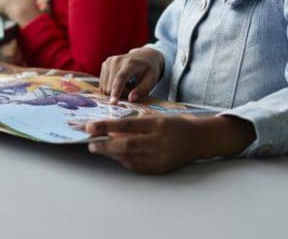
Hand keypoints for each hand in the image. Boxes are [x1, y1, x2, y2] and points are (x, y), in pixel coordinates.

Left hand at [86, 115, 255, 173]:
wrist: (198, 139)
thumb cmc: (174, 124)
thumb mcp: (157, 117)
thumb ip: (136, 123)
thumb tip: (111, 131)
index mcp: (157, 124)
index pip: (126, 126)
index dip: (106, 126)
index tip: (90, 127)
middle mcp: (158, 142)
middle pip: (125, 145)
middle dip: (104, 145)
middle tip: (90, 142)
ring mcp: (159, 157)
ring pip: (128, 158)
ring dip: (111, 154)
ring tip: (99, 148)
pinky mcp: (159, 169)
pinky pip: (136, 166)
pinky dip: (123, 161)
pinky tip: (116, 156)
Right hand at [99, 47, 163, 103]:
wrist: (145, 56)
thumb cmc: (149, 70)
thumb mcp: (151, 81)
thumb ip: (141, 90)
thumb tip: (130, 99)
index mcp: (131, 63)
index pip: (121, 78)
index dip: (116, 91)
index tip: (113, 103)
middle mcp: (117, 60)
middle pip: (111, 85)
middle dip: (120, 93)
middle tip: (132, 88)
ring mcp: (109, 61)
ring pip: (105, 87)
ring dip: (115, 90)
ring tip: (127, 84)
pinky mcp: (105, 64)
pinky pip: (103, 84)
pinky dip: (111, 87)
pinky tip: (121, 81)